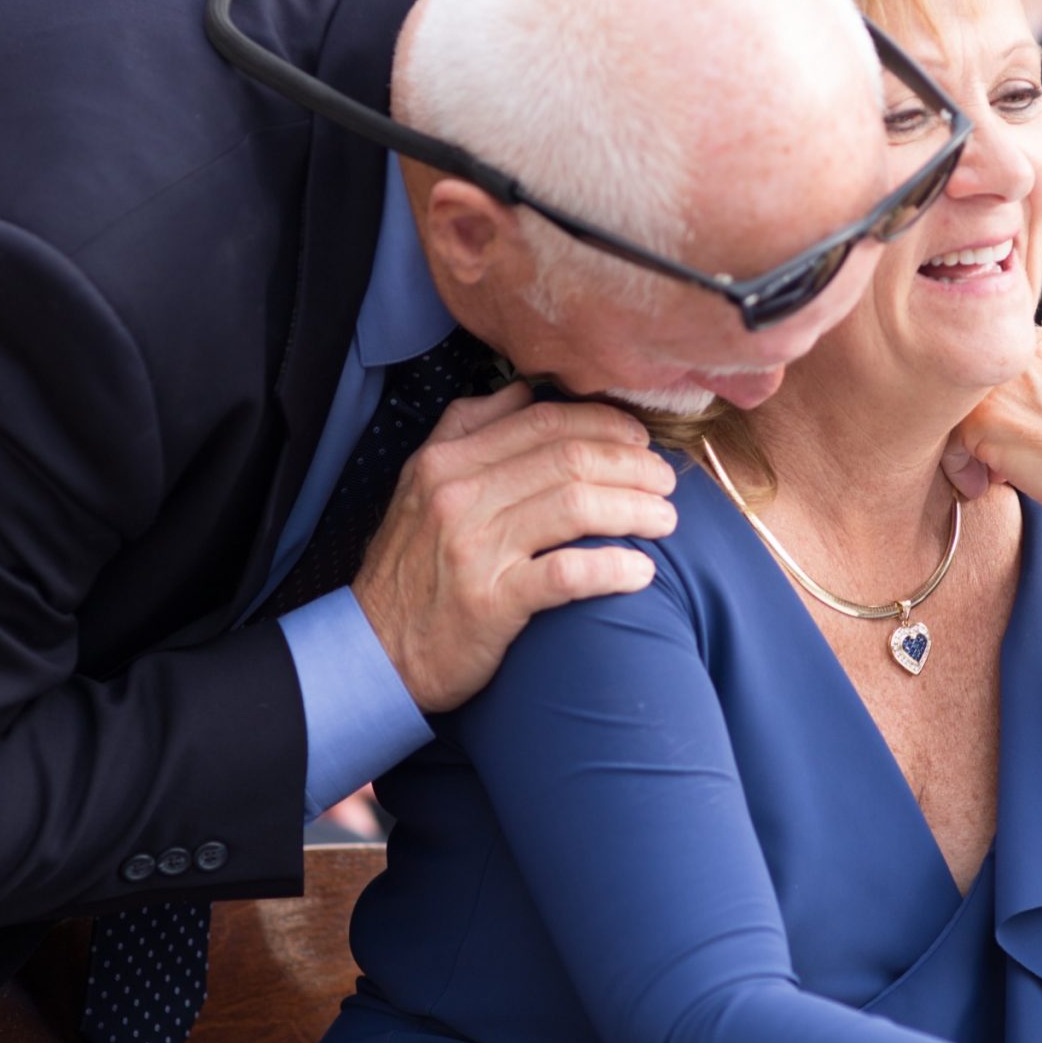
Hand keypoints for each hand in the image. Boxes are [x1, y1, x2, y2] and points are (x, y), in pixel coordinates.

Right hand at [353, 380, 677, 710]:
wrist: (375, 650)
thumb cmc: (410, 568)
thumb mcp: (420, 484)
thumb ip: (468, 429)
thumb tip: (523, 391)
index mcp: (447, 461)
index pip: (543, 421)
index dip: (604, 425)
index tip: (640, 442)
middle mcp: (459, 497)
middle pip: (569, 460)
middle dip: (633, 467)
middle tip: (666, 483)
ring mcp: (474, 549)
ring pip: (576, 508)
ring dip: (634, 510)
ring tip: (666, 520)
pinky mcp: (491, 604)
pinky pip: (566, 574)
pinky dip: (612, 568)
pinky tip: (641, 572)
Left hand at [946, 324, 1041, 568]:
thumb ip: (1041, 393)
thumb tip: (1002, 417)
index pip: (996, 370)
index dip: (999, 409)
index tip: (1014, 440)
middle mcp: (1020, 352)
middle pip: (969, 389)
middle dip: (979, 429)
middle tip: (996, 463)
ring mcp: (999, 382)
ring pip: (953, 414)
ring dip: (968, 450)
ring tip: (995, 476)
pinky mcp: (984, 418)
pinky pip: (947, 445)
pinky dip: (961, 471)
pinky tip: (989, 485)